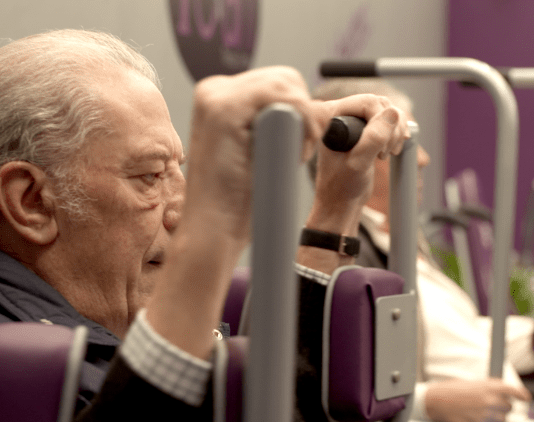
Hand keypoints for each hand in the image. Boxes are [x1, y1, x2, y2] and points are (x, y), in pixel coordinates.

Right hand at [184, 66, 327, 244]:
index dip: (299, 113)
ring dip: (303, 120)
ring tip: (291, 156)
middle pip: (286, 78)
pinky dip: (299, 121)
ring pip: (286, 85)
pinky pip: (283, 97)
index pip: (278, 84)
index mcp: (221, 98)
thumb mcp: (263, 152)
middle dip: (304, 114)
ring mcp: (216, 96)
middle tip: (298, 153)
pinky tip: (290, 150)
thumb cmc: (238, 201)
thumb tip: (320, 108)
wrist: (213, 230)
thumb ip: (282, 125)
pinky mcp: (223, 109)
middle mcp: (215, 91)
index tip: (296, 148)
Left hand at [306, 95, 409, 233]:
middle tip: (387, 152)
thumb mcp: (358, 163)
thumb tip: (393, 113)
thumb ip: (374, 138)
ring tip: (388, 153)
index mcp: (333, 118)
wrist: (341, 203)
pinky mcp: (367, 133)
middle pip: (380, 105)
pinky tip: (393, 150)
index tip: (383, 146)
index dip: (382, 120)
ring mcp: (356, 124)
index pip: (367, 102)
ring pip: (388, 113)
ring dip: (396, 132)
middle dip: (391, 128)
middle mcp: (344, 116)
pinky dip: (397, 134)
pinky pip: (390, 123)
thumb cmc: (341, 187)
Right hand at [423, 379, 531, 421]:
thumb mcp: (475, 384)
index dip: (522, 395)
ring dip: (500, 418)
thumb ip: (491, 389)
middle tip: (494, 405)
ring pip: (504, 419)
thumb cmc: (454, 391)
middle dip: (504, 407)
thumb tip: (506, 395)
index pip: (513, 390)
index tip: (526, 398)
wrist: (437, 401)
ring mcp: (485, 414)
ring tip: (490, 414)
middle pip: (509, 407)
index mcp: (490, 386)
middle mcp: (490, 400)